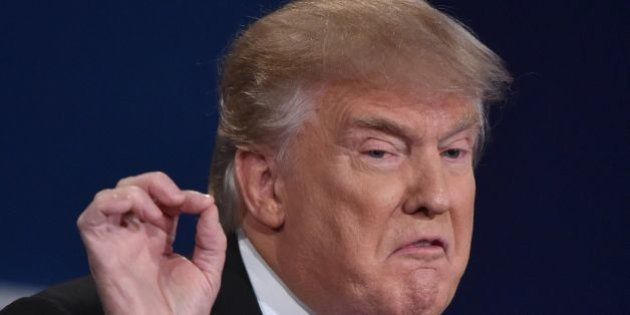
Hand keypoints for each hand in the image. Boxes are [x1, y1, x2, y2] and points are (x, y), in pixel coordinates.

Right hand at [77, 172, 226, 314]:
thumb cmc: (184, 309)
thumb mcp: (209, 267)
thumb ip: (211, 236)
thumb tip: (208, 203)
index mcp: (159, 237)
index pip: (162, 199)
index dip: (182, 193)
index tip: (202, 204)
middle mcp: (135, 234)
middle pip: (135, 188)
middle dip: (157, 183)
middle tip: (178, 200)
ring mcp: (116, 240)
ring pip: (113, 194)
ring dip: (138, 192)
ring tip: (158, 214)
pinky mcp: (100, 250)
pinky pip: (91, 215)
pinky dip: (111, 201)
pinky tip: (136, 210)